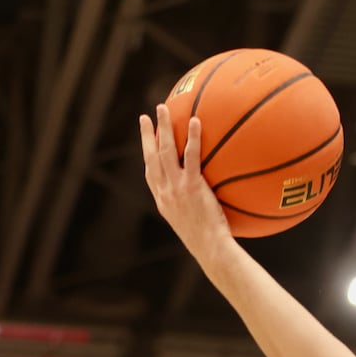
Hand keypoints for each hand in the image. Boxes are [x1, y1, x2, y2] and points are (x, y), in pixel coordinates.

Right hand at [138, 103, 231, 256]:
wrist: (210, 248)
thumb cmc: (208, 241)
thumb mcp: (194, 224)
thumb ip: (194, 206)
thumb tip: (207, 198)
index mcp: (163, 200)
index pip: (150, 172)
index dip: (146, 154)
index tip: (145, 139)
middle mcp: (164, 191)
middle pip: (151, 156)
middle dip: (147, 135)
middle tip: (147, 116)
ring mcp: (175, 187)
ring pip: (164, 151)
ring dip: (162, 127)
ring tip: (163, 108)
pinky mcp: (191, 186)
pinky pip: (191, 156)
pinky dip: (192, 137)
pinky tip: (196, 121)